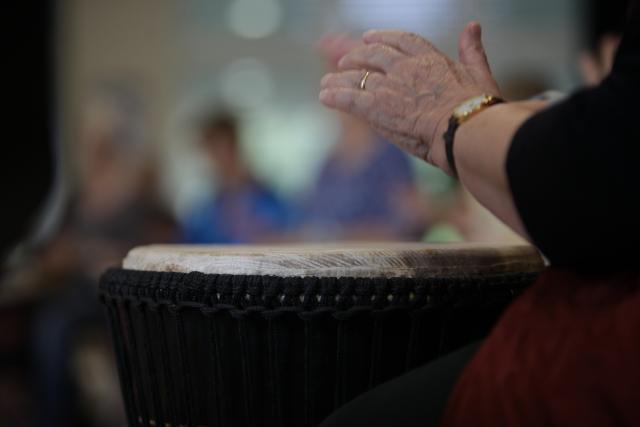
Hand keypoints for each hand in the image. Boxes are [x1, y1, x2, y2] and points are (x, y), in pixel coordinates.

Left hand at [319, 22, 499, 172]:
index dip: (382, 37)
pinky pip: (349, 98)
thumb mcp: (479, 72)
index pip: (400, 40)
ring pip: (357, 76)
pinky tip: (324, 96)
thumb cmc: (477, 108)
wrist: (463, 129)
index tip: (368, 37)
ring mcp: (389, 86)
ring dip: (339, 78)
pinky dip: (335, 95)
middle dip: (355, 56)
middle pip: (372, 54)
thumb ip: (472, 49)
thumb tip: (473, 26)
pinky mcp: (376, 107)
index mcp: (429, 58)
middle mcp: (405, 67)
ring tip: (327, 82)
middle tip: (343, 61)